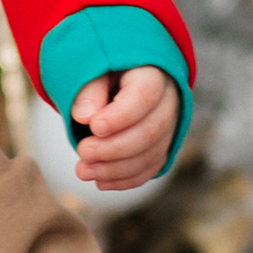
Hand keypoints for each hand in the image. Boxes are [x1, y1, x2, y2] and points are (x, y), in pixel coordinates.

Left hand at [70, 62, 176, 192]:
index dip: (120, 117)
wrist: (122, 79)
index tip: (94, 127)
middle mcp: (169, 102)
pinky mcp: (163, 147)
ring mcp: (170, 127)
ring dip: (116, 169)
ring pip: (151, 155)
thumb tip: (84, 116)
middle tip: (83, 152)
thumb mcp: (95, 70)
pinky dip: (125, 180)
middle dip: (114, 148)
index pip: (144, 97)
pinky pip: (151, 168)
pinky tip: (100, 182)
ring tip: (83, 171)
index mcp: (152, 75)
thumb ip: (89, 89)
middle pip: (150, 131)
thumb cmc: (106, 71)